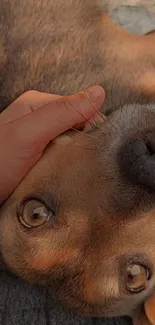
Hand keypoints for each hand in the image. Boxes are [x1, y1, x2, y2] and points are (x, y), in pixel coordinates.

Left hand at [0, 86, 104, 203]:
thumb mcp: (28, 134)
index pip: (79, 107)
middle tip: (70, 160)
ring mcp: (39, 138)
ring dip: (74, 157)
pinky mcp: (40, 156)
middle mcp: (39, 118)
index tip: (85, 145)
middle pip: (77, 126)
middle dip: (81, 143)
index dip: (90, 125)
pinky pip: (63, 157)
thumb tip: (97, 93)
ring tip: (63, 169)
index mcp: (37, 104)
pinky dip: (67, 166)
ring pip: (72, 144)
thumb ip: (61, 113)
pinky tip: (60, 173)